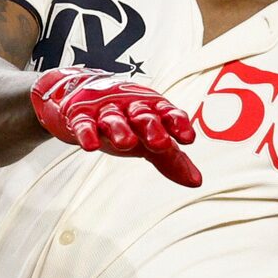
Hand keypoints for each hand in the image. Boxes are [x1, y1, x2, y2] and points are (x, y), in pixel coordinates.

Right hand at [29, 68, 201, 187]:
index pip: (169, 115)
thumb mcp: (150, 140)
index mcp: (152, 110)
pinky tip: (91, 145)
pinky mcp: (81, 114)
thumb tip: (197, 182)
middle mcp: (130, 107)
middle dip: (152, 127)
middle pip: (143, 116)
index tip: (188, 138)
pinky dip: (87, 133)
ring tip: (126, 142)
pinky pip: (84, 124)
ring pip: (114, 119)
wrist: (82, 95)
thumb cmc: (125, 121)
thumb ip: (172, 160)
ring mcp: (105, 110)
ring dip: (121, 130)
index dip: (178, 124)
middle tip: (160, 142)